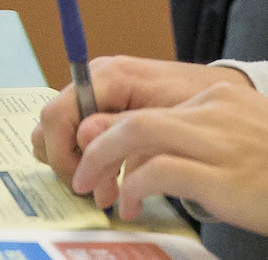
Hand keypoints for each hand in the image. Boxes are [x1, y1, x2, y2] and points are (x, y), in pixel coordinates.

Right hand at [30, 55, 249, 182]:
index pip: (55, 115)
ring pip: (61, 133)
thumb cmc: (196, 100)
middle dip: (69, 163)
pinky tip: (115, 179)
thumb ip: (123, 128)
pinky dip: (90, 160)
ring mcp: (96, 92)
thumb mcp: (165, 118)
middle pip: (50, 125)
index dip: (61, 155)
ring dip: (79, 164)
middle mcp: (94, 79)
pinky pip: (79, 135)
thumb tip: (81, 138)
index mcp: (107, 76)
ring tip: (110, 189)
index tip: (84, 185)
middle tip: (99, 189)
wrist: (217, 90)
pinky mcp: (103, 105)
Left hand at [68, 80, 267, 259]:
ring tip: (94, 191)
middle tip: (80, 175)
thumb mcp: (249, 145)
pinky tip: (130, 205)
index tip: (93, 152)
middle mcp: (213, 107)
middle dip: (93, 143)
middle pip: (128, 111)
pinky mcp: (221, 173)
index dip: (108, 126)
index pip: (145, 101)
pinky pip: (155, 172)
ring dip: (101, 163)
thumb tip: (152, 165)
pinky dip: (132, 187)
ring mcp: (217, 138)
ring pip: (133, 133)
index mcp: (218, 96)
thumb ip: (202, 146)